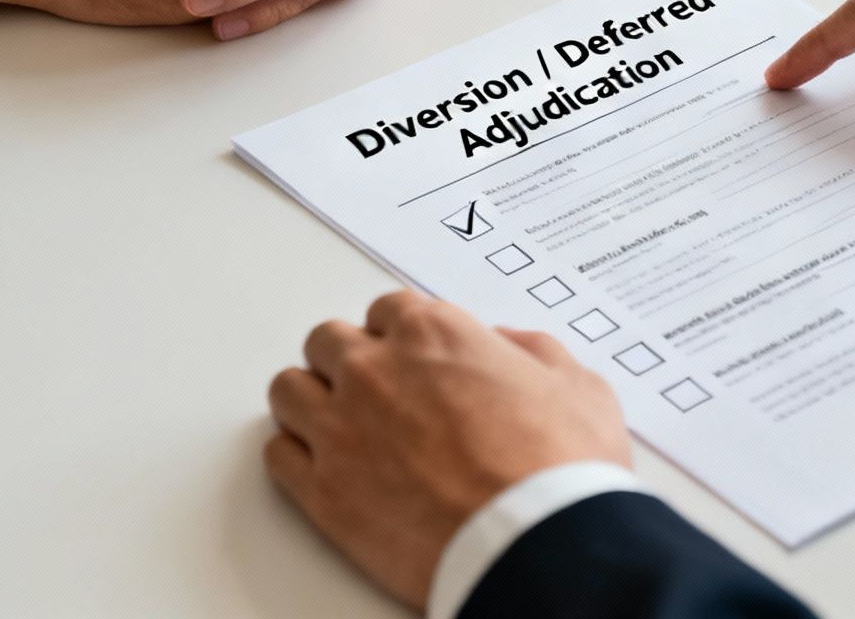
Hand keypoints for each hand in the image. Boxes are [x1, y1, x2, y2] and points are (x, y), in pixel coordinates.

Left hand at [265, 291, 629, 610]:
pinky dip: (296, 455)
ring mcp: (342, 430)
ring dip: (312, 400)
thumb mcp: (577, 386)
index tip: (409, 354)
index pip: (388, 309)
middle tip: (374, 388)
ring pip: (289, 389)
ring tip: (338, 423)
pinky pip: (278, 453)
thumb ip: (533, 352)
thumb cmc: (561, 470)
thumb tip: (507, 346)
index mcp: (435, 335)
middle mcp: (377, 371)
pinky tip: (322, 465)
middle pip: (327, 341)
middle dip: (349, 360)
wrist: (538, 545)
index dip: (401, 334)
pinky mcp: (322, 491)